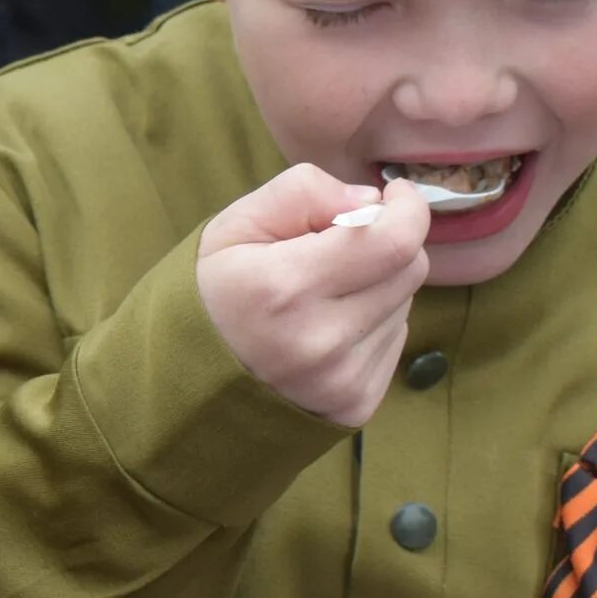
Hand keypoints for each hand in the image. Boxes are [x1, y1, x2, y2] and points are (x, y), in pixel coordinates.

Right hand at [196, 165, 430, 427]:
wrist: (186, 380)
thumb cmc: (211, 291)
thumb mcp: (234, 225)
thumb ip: (301, 193)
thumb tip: (370, 200)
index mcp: (285, 286)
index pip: (394, 242)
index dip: (408, 209)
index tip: (393, 196)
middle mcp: (320, 339)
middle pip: (410, 270)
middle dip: (388, 243)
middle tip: (344, 245)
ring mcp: (341, 379)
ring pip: (405, 304)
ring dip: (378, 286)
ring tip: (326, 294)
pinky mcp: (355, 404)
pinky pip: (395, 342)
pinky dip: (373, 324)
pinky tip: (329, 328)